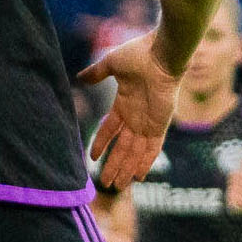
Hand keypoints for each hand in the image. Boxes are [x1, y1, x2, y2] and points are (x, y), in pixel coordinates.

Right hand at [80, 33, 180, 191]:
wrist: (161, 54)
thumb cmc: (138, 54)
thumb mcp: (111, 64)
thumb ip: (96, 73)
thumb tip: (80, 77)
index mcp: (124, 103)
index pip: (110, 129)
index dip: (101, 143)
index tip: (92, 157)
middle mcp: (136, 117)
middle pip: (122, 147)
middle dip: (114, 165)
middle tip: (106, 183)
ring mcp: (148, 123)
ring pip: (134, 153)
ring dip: (126, 169)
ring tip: (117, 186)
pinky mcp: (159, 126)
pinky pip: (152, 149)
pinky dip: (146, 163)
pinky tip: (139, 177)